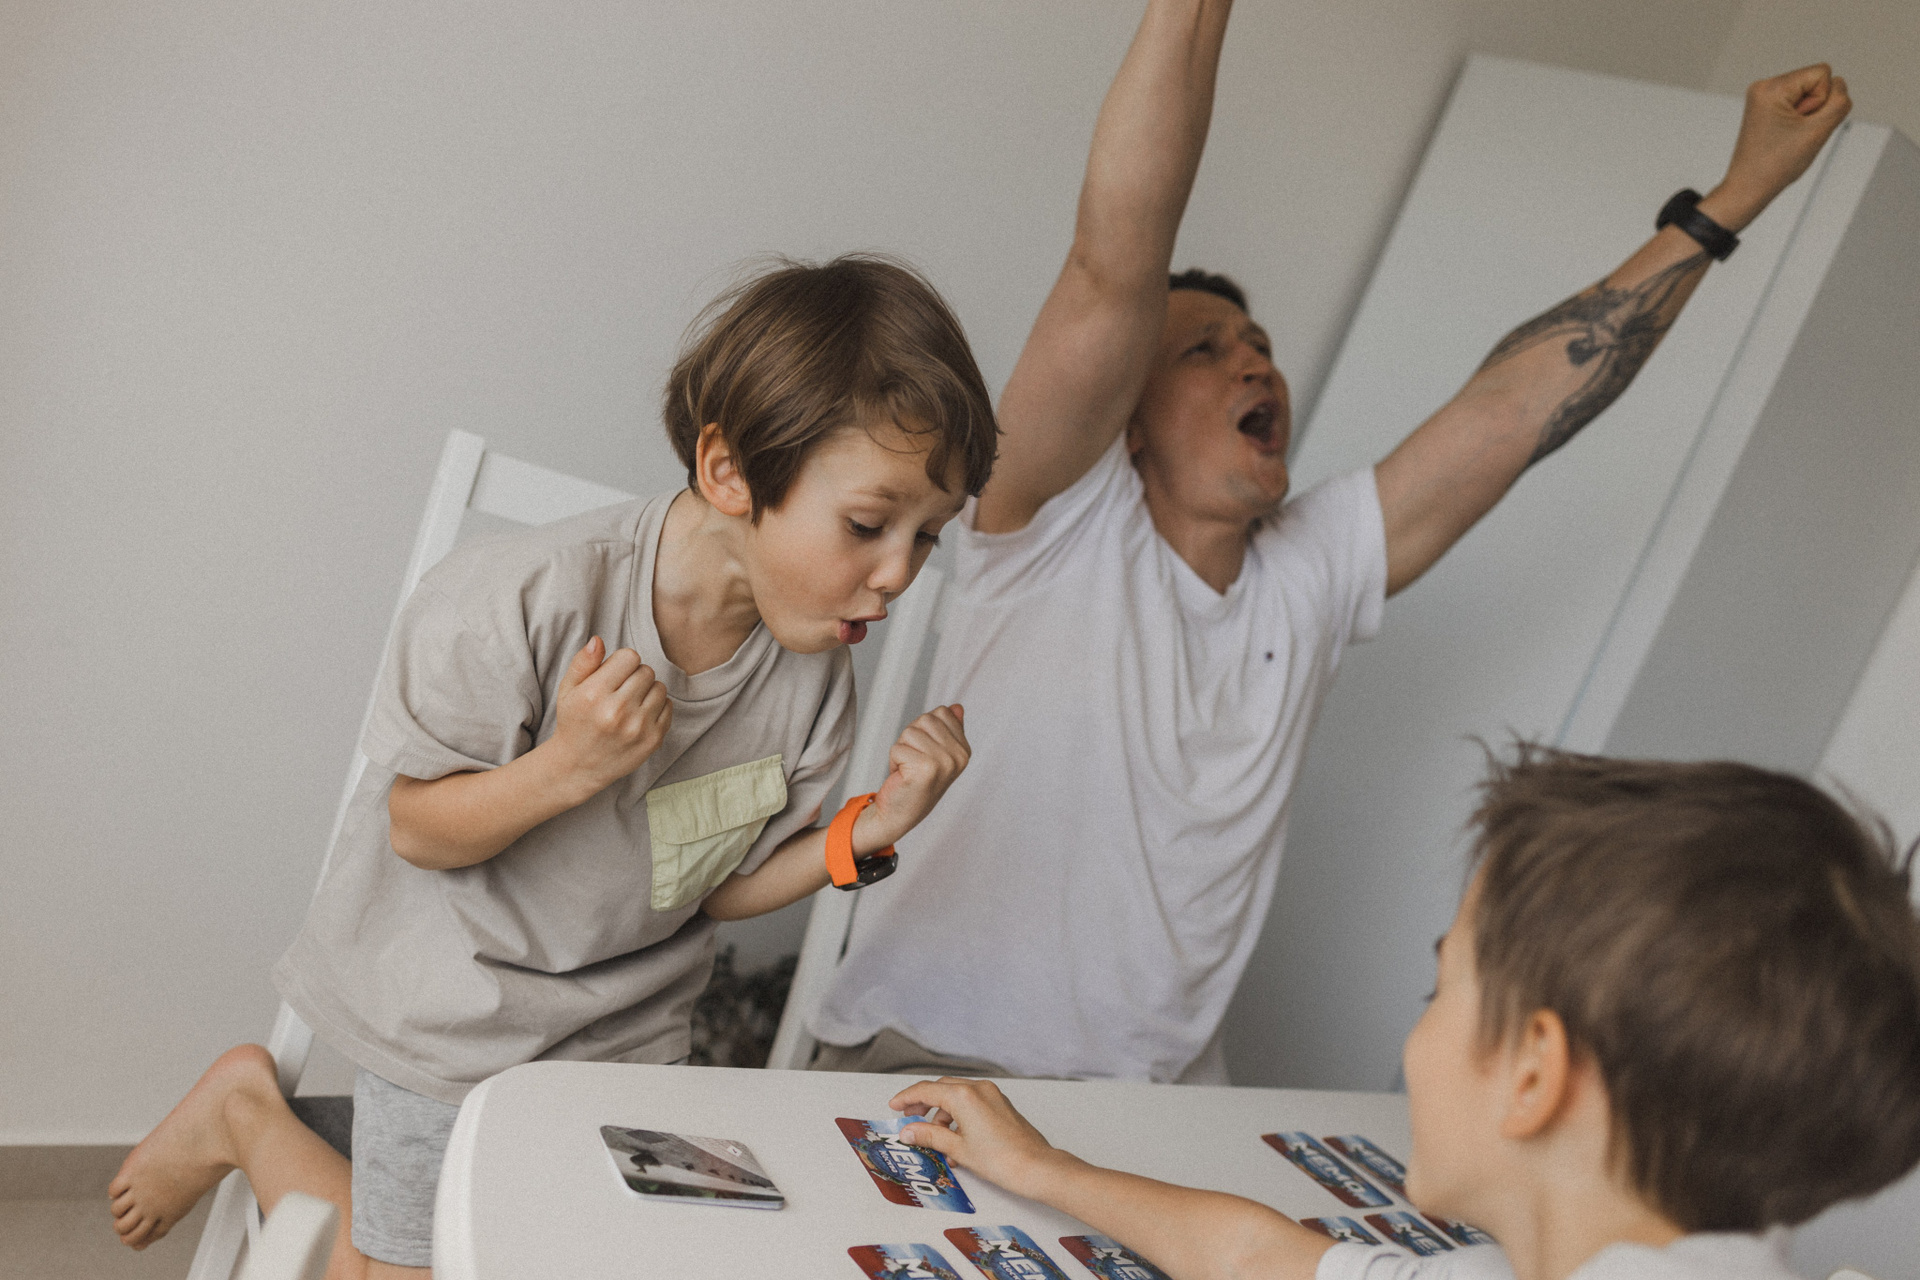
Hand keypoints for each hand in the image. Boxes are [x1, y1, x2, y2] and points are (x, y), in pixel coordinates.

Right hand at [550, 636, 671, 797]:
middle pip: (646, 671)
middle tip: (621, 691)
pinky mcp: (653, 740)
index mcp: (595, 694)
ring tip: (630, 703)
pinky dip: (657, 708)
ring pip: (660, 687)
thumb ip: (583, 663)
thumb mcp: (568, 690)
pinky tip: (639, 716)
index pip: (630, 657)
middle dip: (634, 676)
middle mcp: (617, 711)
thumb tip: (599, 640)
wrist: (579, 766)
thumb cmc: (574, 722)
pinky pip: (669, 707)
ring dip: (647, 691)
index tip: (614, 674)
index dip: (622, 663)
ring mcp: (638, 728)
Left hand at [852, 704, 969, 853]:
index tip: (925, 752)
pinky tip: (902, 777)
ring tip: (908, 769)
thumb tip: (956, 707)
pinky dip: (893, 761)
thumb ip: (947, 730)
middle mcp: (959, 756)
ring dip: (902, 749)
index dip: (925, 730)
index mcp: (964, 750)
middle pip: (925, 719)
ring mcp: (945, 763)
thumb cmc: (915, 783)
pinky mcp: (925, 769)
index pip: (942, 713)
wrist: (899, 815)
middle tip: (913, 762)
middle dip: (911, 738)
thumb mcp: (936, 754)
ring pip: (910, 732)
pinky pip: (898, 747)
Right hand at [890, 1077, 1067, 1200]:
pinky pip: (972, 1103)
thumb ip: (929, 1136)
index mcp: (964, 1095)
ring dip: (942, 1113)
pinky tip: (955, 1140)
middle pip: (942, 1088)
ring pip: (957, 1095)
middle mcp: (978, 1089)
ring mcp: (992, 1095)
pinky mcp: (1000, 1105)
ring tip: (936, 1139)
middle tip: (909, 1118)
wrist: (1035, 1167)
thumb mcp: (957, 1148)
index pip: (927, 1090)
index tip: (895, 1106)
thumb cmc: (1001, 1159)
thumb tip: (909, 1131)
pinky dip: (959, 1115)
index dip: (907, 1098)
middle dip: (923, 1103)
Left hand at [1706, 64, 1851, 229]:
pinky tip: (1786, 136)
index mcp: (1771, 88)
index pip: (1822, 73)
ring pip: (1808, 93)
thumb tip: (1839, 84)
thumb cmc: (1775, 165)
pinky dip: (1799, 120)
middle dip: (1814, 108)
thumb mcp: (1819, 131)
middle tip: (1794, 132)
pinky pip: (1798, 104)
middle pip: (1815, 81)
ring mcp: (1762, 97)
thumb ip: (1839, 102)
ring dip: (1807, 116)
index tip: (1801, 123)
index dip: (1822, 100)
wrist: (1748, 187)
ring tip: (1789, 136)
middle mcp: (1763, 87)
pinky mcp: (1765, 108)